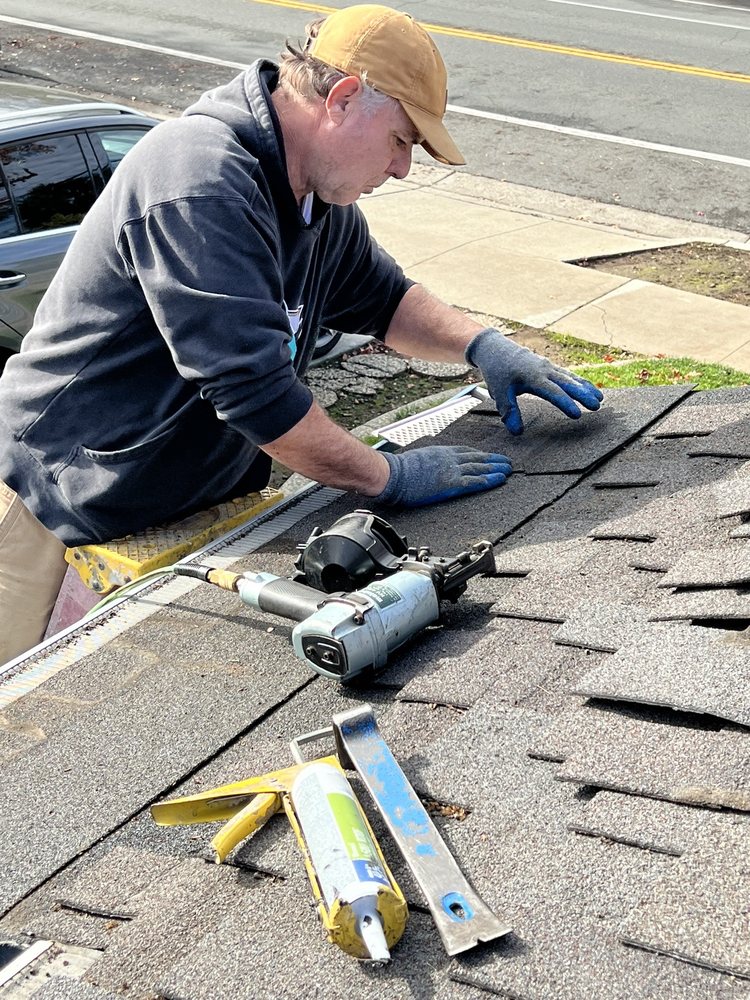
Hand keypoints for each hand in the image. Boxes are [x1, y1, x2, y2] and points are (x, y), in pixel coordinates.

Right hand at [374, 446, 511, 507]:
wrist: (393, 474)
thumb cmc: (399, 469)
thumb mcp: (417, 458)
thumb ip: (428, 460)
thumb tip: (429, 465)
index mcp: (441, 452)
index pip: (466, 451)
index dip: (481, 454)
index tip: (490, 456)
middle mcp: (449, 459)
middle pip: (477, 458)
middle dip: (494, 460)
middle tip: (508, 462)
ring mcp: (451, 470)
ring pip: (480, 468)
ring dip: (497, 469)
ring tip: (509, 470)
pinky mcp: (451, 484)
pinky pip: (474, 481)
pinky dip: (489, 480)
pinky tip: (500, 480)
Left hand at [466, 327, 603, 434]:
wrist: (495, 349)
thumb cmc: (497, 372)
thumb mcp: (499, 393)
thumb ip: (509, 412)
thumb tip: (518, 432)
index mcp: (532, 377)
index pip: (552, 392)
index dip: (565, 403)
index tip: (577, 414)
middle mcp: (544, 370)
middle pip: (567, 383)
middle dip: (583, 395)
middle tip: (597, 406)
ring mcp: (548, 367)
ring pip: (570, 378)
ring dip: (585, 388)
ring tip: (600, 399)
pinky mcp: (550, 367)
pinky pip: (567, 375)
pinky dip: (579, 382)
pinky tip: (590, 389)